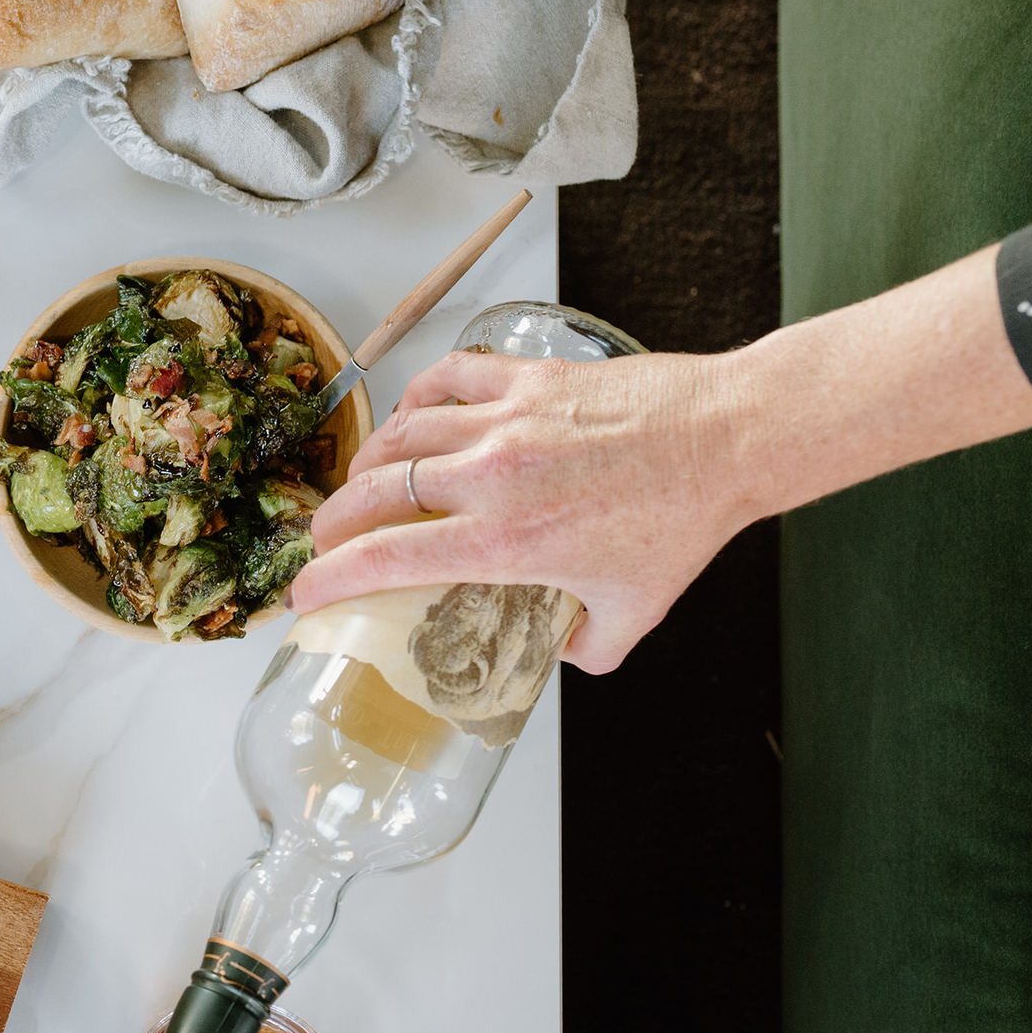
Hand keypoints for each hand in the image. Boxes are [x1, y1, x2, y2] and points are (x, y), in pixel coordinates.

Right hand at [286, 347, 756, 672]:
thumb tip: (566, 655)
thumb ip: (590, 648)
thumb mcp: (633, 611)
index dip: (327, 579)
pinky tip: (414, 415)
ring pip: (400, 432)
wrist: (729, 437)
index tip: (303, 595)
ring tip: (360, 483)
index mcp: (504, 541)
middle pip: (372, 492)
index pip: (383, 559)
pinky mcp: (528, 378)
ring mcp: (504, 418)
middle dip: (331, 522)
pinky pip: (448, 377)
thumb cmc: (684, 520)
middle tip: (323, 541)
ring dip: (367, 461)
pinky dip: (418, 396)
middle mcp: (490, 476)